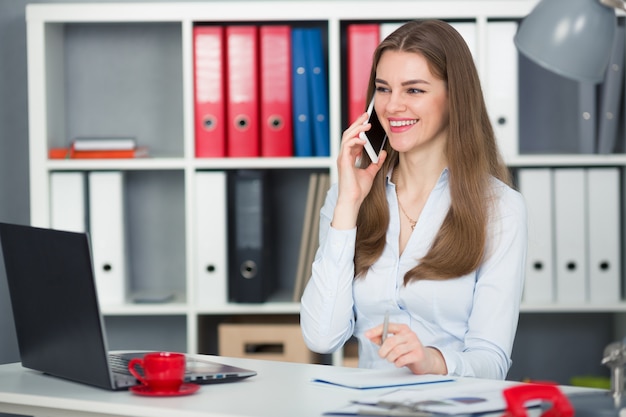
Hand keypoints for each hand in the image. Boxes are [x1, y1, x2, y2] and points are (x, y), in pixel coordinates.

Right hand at [331, 113, 386, 229]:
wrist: (352, 200)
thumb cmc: (358, 190)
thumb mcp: (371, 173)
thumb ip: (376, 162)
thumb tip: (383, 153)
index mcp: (349, 157)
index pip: (353, 138)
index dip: (359, 129)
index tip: (367, 122)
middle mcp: (344, 155)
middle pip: (348, 134)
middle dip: (357, 123)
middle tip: (366, 115)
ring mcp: (342, 157)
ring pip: (347, 137)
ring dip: (357, 129)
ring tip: (367, 124)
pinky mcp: (343, 161)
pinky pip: (347, 145)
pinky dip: (355, 140)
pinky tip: (364, 139)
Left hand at [364, 322, 447, 374]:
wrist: (425, 360)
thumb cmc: (408, 350)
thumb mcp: (395, 343)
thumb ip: (382, 339)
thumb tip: (369, 335)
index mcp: (403, 328)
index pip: (387, 326)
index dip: (375, 330)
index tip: (367, 335)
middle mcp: (410, 334)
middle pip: (390, 341)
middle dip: (383, 351)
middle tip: (382, 355)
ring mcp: (415, 344)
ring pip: (396, 352)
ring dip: (390, 358)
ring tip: (392, 359)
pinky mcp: (418, 354)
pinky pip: (402, 360)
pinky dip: (397, 363)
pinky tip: (399, 363)